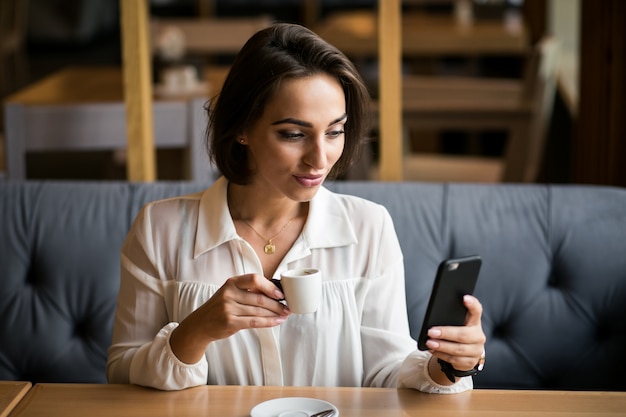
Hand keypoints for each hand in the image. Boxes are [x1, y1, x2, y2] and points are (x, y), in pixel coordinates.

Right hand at [170, 273, 289, 362]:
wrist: (200, 324)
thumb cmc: (220, 307)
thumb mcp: (230, 293)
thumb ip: (248, 291)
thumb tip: (275, 292)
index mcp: (231, 283)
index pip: (254, 279)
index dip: (269, 286)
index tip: (280, 294)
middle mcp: (229, 293)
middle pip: (259, 298)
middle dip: (277, 304)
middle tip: (288, 307)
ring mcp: (228, 308)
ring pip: (259, 311)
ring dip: (275, 314)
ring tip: (285, 315)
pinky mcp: (230, 322)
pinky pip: (254, 322)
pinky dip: (268, 322)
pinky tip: (276, 322)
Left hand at [425, 295, 485, 383]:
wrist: (466, 354)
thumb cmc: (458, 334)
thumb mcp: (457, 324)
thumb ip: (450, 318)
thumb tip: (433, 315)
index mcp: (475, 322)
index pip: (476, 310)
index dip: (472, 304)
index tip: (464, 298)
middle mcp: (478, 336)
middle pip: (463, 334)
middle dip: (446, 333)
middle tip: (431, 332)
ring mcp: (476, 350)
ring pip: (458, 349)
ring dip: (442, 346)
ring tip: (429, 342)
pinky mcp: (470, 362)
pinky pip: (454, 359)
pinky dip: (441, 355)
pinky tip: (433, 350)